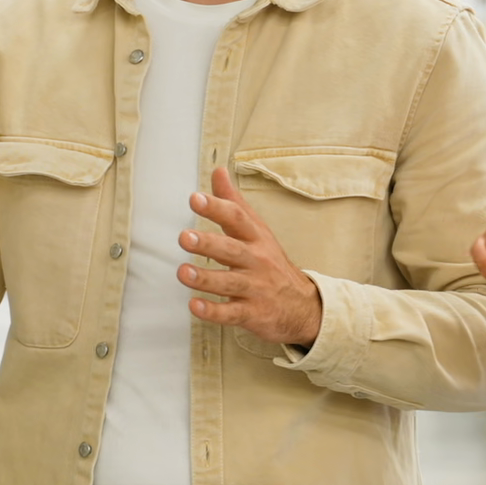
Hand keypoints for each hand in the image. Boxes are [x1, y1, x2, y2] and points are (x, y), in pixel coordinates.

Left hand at [177, 167, 323, 347]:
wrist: (302, 305)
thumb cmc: (271, 262)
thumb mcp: (257, 229)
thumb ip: (233, 203)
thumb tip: (218, 171)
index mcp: (255, 238)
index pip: (237, 218)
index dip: (216, 208)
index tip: (196, 198)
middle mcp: (256, 261)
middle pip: (232, 250)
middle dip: (208, 244)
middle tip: (185, 237)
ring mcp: (255, 288)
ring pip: (229, 283)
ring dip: (205, 278)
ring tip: (183, 272)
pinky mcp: (252, 313)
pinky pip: (231, 313)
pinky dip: (213, 311)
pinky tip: (195, 306)